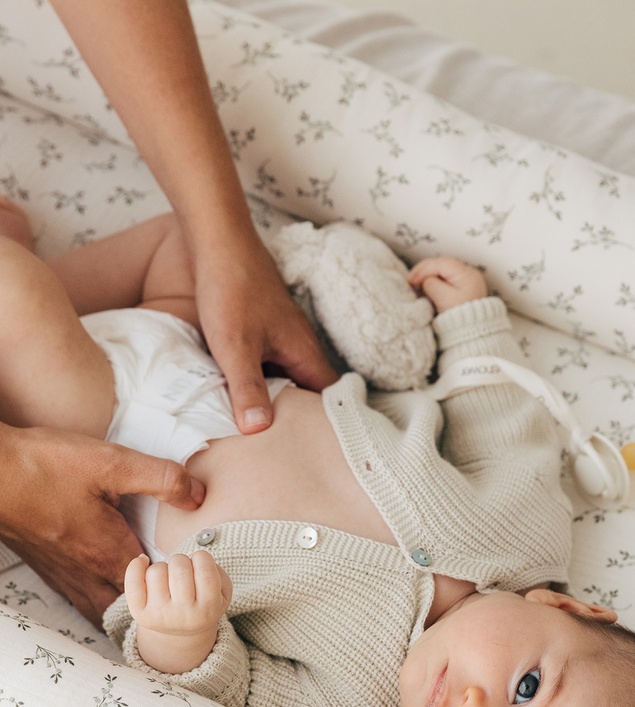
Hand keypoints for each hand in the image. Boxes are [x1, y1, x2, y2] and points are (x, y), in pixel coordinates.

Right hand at [0, 425, 204, 626]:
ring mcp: (63, 575)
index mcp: (108, 553)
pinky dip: (99, 601)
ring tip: (147, 600)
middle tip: (173, 592)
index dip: (177, 583)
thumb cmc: (45, 467)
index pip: (155, 587)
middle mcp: (86, 573)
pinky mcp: (47, 568)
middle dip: (154, 604)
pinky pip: (79, 599)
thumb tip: (197, 495)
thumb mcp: (112, 463)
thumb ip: (161, 478)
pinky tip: (104, 587)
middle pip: (129, 608)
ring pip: (101, 609)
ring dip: (126, 608)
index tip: (191, 572)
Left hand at [125, 550, 231, 672]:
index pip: (205, 569)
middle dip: (182, 561)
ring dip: (164, 567)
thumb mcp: (222, 591)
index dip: (202, 558)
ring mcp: (159, 614)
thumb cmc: (202, 602)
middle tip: (184, 573)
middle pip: (179, 566)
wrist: (181, 633)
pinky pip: (132, 580)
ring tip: (170, 580)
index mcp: (208, 609)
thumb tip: (181, 559)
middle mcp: (183, 614)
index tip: (201, 566)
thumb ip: (214, 571)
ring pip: (156, 570)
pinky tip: (143, 562)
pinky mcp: (139, 612)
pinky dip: (136, 565)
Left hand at [193, 232, 338, 433]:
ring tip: (260, 433)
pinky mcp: (263, 333)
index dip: (326, 425)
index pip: (329, 400)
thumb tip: (260, 431)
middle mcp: (300, 347)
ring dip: (275, 401)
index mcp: (305, 353)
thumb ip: (247, 389)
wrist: (218, 242)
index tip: (314, 449)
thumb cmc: (231, 290)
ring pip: (286, 380)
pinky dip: (259, 383)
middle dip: (298, 420)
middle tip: (283, 450)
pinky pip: (269, 367)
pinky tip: (238, 397)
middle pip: (307, 394)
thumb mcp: (235, 347)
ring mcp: (282, 339)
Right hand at [408, 257, 487, 312]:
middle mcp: (468, 274)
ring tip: (415, 284)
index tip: (412, 279)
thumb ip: (432, 284)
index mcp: (467, 275)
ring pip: (442, 271)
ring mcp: (465, 281)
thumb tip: (424, 280)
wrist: (471, 332)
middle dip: (424, 271)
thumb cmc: (460, 318)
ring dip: (428, 276)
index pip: (441, 263)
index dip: (424, 269)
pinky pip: (445, 279)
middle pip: (442, 265)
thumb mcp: (444, 299)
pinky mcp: (461, 288)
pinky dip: (434, 281)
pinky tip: (424, 287)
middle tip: (410, 280)